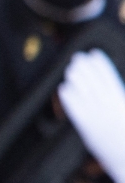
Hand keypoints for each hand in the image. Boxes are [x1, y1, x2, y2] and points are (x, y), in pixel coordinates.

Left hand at [59, 49, 124, 182]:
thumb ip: (121, 100)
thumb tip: (114, 88)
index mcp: (122, 104)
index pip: (110, 79)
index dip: (102, 65)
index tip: (95, 54)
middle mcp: (109, 109)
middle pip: (95, 84)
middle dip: (86, 69)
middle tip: (78, 57)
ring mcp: (97, 118)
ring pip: (84, 94)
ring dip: (76, 79)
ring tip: (70, 69)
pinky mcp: (87, 129)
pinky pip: (76, 110)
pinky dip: (69, 99)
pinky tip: (63, 89)